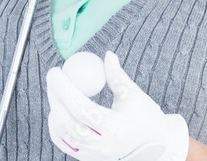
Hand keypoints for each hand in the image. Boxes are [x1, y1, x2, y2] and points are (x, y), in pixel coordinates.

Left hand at [46, 51, 189, 160]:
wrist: (153, 146)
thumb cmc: (145, 117)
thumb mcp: (135, 96)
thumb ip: (117, 77)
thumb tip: (107, 56)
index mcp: (115, 128)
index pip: (81, 108)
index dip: (65, 89)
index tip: (56, 71)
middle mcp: (102, 145)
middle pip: (68, 121)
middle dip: (55, 96)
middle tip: (53, 77)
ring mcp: (93, 154)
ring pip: (62, 134)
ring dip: (54, 110)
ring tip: (56, 92)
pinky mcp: (87, 159)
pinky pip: (64, 144)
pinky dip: (56, 127)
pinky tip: (58, 112)